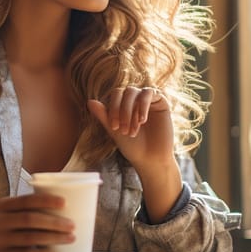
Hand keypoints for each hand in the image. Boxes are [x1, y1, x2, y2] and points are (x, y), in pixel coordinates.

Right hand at [0, 194, 74, 251]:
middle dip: (54, 222)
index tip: (64, 202)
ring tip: (69, 237)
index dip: (46, 201)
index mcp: (1, 206)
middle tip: (71, 225)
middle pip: (30, 220)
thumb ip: (24, 210)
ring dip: (53, 238)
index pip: (26, 200)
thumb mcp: (5, 214)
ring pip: (30, 238)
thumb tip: (60, 207)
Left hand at [88, 86, 181, 222]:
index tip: (114, 127)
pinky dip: (143, 106)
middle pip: (125, 92)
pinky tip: (142, 121)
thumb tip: (89, 101)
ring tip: (134, 130)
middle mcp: (136, 99)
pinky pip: (150, 93)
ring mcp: (148, 100)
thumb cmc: (132, 146)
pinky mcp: (161, 102)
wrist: (152, 159)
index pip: (116, 94)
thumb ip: (104, 116)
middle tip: (123, 130)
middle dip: (122, 111)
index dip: (113, 108)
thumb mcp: (115, 131)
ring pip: (135, 92)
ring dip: (132, 111)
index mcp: (124, 104)